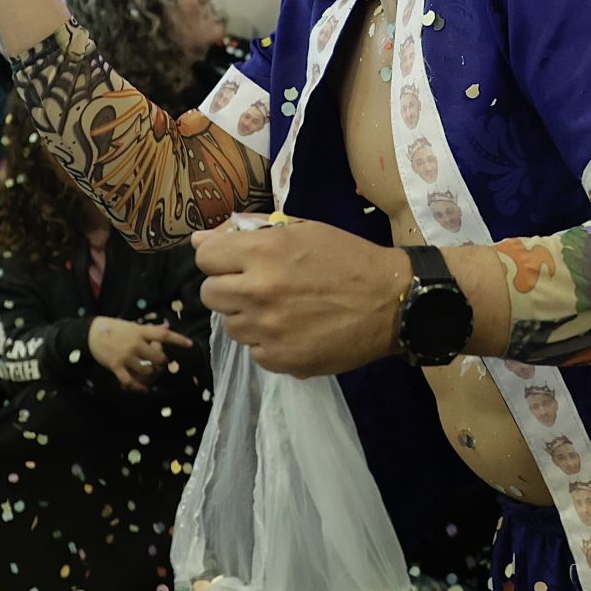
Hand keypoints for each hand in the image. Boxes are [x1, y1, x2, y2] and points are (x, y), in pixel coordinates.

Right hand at [88, 317, 195, 392]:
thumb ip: (149, 330)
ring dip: (151, 374)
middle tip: (161, 363)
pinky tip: (143, 390)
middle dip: (162, 362)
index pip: (164, 335)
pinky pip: (130, 381)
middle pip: (157, 357)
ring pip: (146, 370)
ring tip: (151, 373)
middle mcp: (135, 344)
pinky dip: (137, 387)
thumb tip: (166, 328)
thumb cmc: (114, 328)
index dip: (178, 340)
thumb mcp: (133, 326)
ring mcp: (126, 356)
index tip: (190, 344)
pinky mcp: (116, 366)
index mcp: (140, 332)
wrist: (91, 333)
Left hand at [193, 219, 409, 377]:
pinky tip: (295, 330)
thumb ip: (250, 231)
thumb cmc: (348, 259)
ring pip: (230, 325)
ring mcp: (267, 329)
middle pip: (209, 293)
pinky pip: (253, 351)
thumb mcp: (304, 230)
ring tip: (282, 310)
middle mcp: (258, 290)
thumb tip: (199, 239)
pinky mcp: (279, 360)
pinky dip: (268, 342)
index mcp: (264, 251)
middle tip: (261, 287)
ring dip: (248, 316)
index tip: (238, 262)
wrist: (391, 302)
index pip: (205, 257)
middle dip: (230, 288)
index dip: (219, 258)